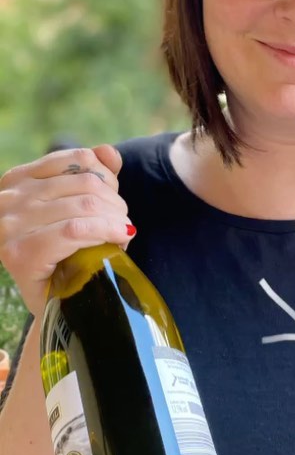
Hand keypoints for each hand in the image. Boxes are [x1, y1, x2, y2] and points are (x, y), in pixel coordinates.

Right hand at [0, 145, 133, 316]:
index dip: (108, 177)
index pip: (78, 159)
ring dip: (115, 219)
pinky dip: (105, 231)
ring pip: (85, 205)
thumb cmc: (69, 253)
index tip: (114, 200)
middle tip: (122, 224)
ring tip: (121, 233)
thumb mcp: (80, 208)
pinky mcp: (19, 254)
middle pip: (86, 183)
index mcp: (18, 180)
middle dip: (115, 203)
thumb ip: (93, 175)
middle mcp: (7, 198)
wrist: (56, 303)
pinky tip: (121, 237)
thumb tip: (108, 151)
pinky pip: (74, 231)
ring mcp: (8, 227)